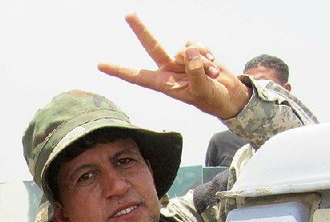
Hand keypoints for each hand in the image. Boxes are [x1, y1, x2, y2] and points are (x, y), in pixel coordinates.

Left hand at [98, 14, 250, 119]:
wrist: (229, 95)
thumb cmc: (212, 99)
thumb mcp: (202, 90)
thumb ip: (195, 70)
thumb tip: (188, 48)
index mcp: (164, 84)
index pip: (137, 76)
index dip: (120, 71)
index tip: (100, 65)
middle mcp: (169, 69)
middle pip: (152, 46)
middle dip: (141, 30)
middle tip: (128, 13)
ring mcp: (181, 59)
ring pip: (184, 48)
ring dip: (201, 60)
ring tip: (211, 74)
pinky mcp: (194, 51)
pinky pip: (197, 44)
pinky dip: (208, 54)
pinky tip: (214, 66)